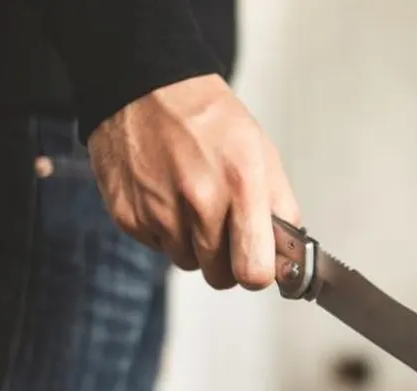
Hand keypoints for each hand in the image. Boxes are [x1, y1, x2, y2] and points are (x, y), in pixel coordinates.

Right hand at [87, 74, 300, 289]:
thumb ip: (281, 210)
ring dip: (193, 244)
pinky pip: (157, 247)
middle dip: (226, 261)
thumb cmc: (208, 120)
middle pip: (219, 276)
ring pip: (187, 263)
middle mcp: (199, 201)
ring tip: (191, 200)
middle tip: (223, 227)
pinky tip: (165, 194)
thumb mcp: (261, 154)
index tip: (257, 263)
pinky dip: (164, 230)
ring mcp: (159, 211)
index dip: (257, 273)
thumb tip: (288, 261)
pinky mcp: (128, 216)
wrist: (146, 88)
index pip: (254, 272)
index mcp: (240, 184)